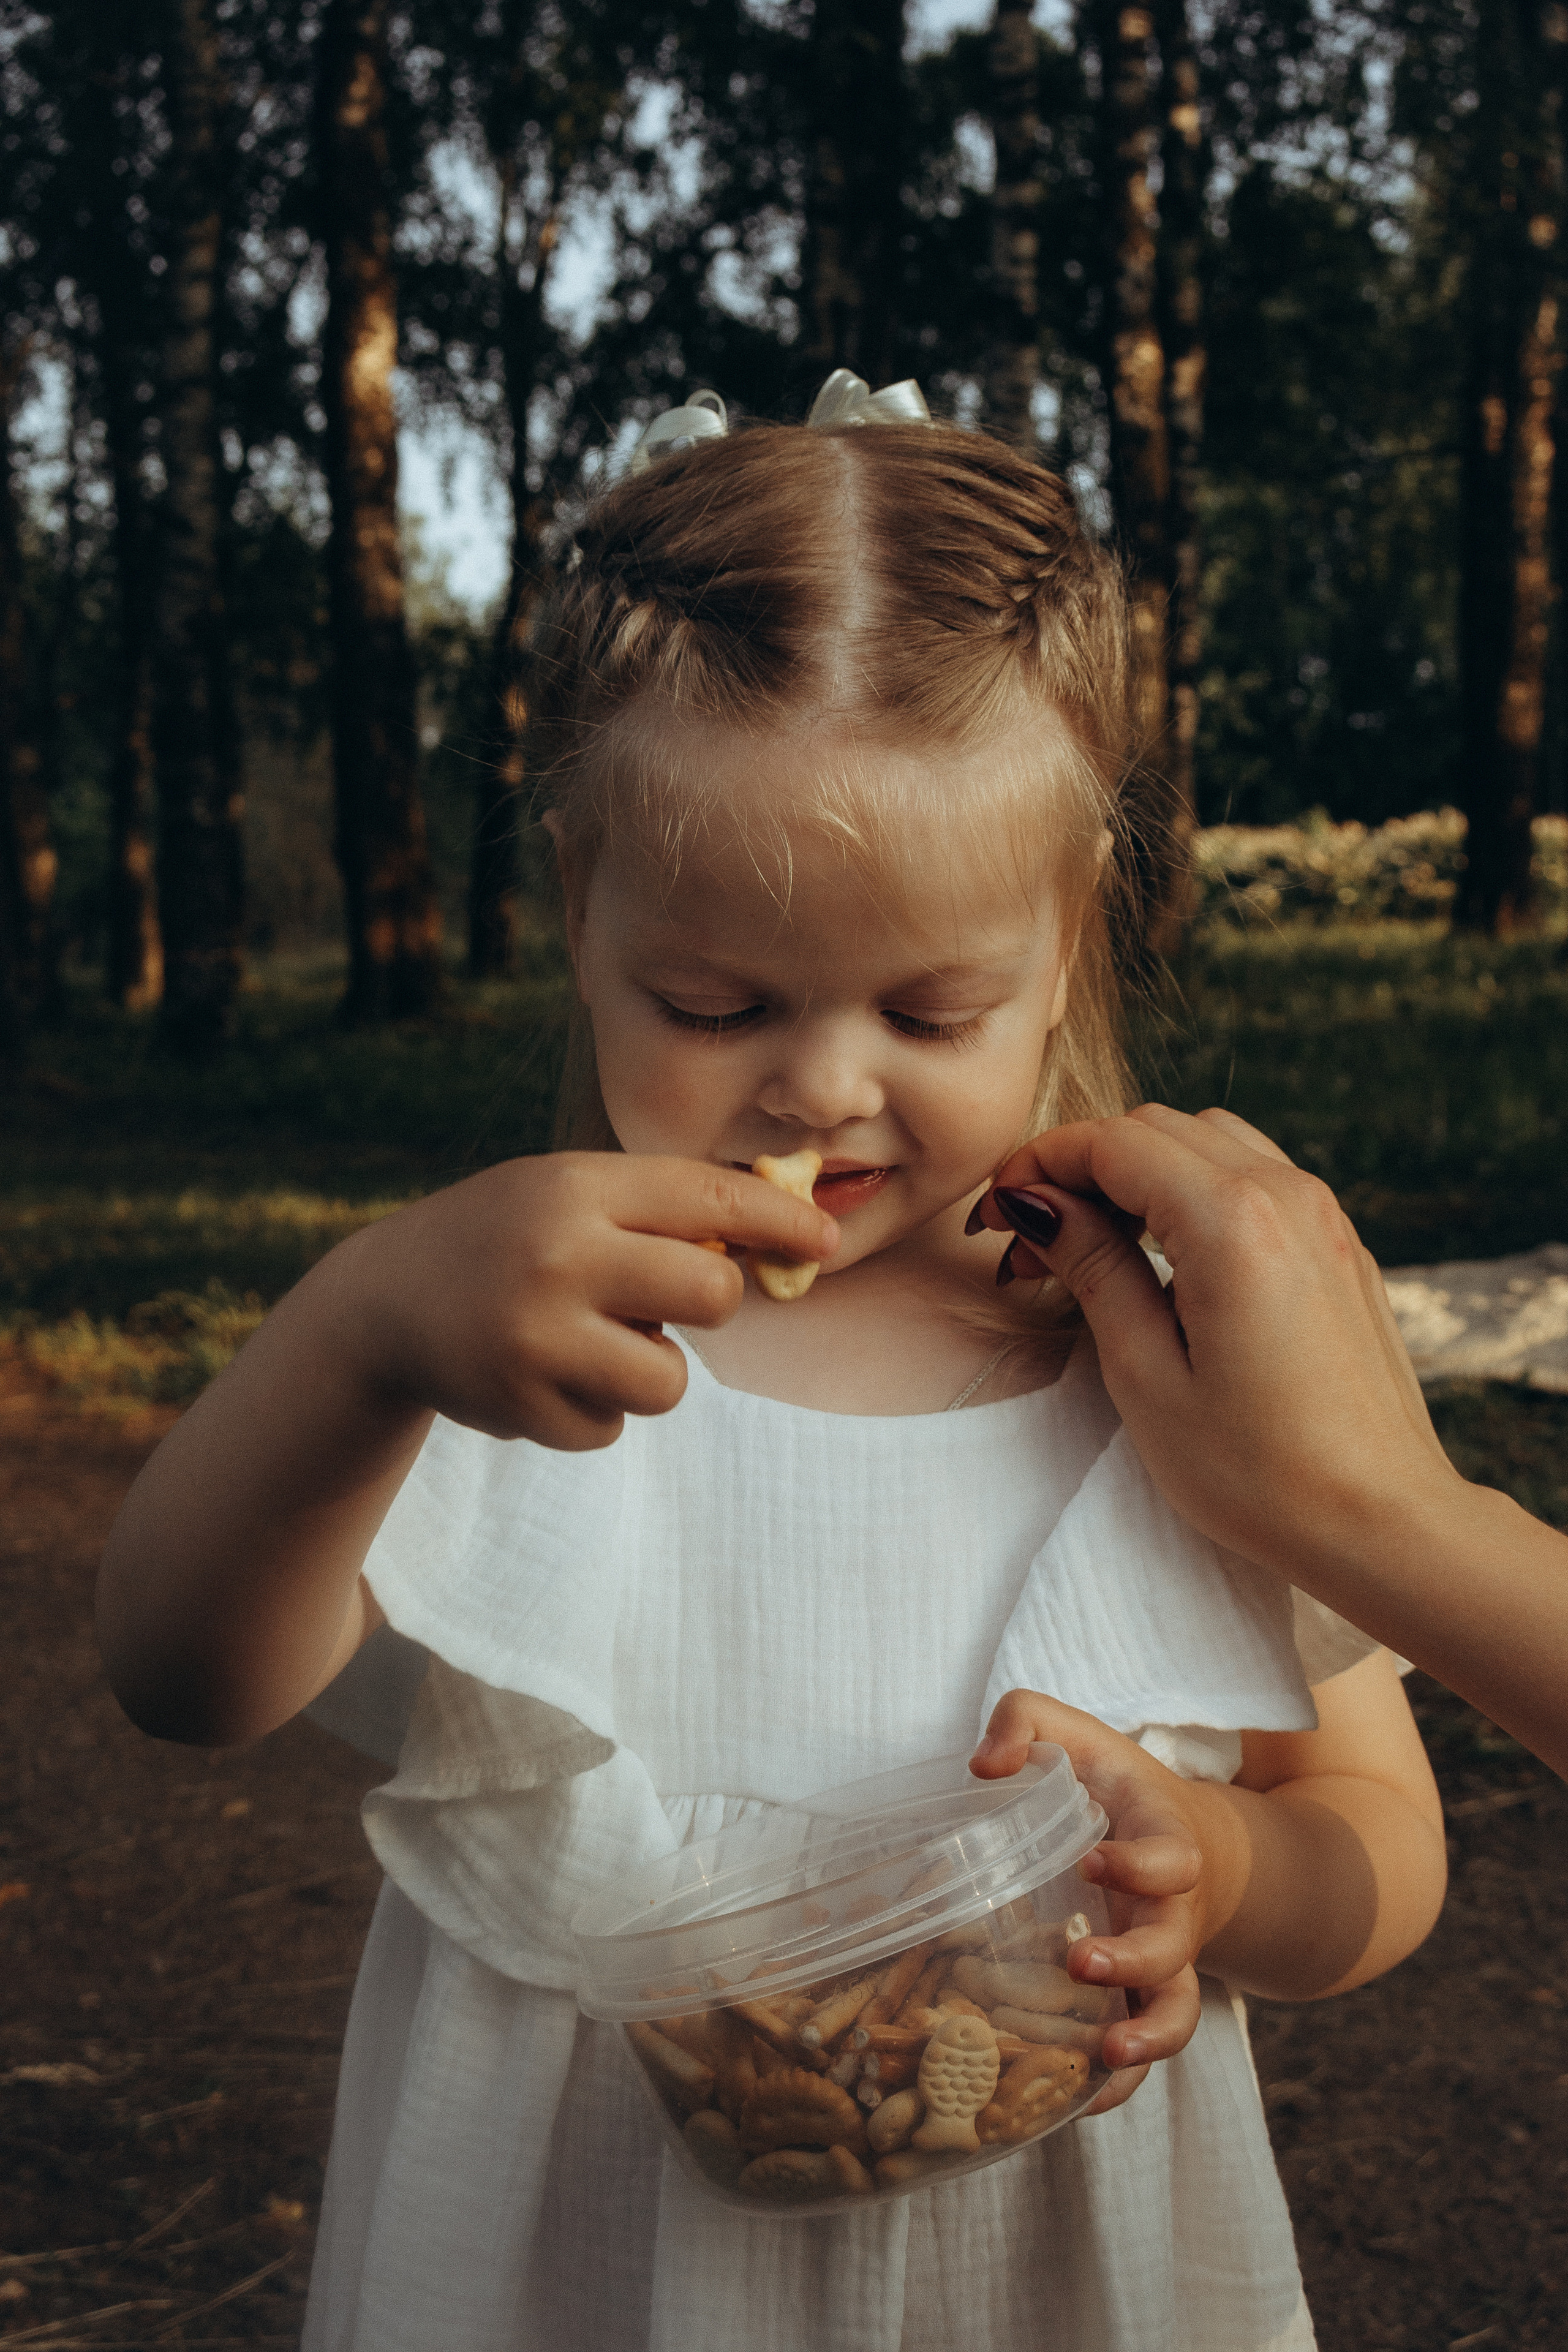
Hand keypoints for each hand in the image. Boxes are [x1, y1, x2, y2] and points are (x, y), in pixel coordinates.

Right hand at [335, 1151, 839, 1452]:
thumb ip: (656, 1211)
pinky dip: (593, 1410)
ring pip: (668, 1380)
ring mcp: (536, 1336)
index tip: (824, 1240)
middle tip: (669, 1301)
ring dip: (649, 1370)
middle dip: (711, 1303)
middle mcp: (558, 1256)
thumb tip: (776, 1246)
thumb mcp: (567, 1194)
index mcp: (574, 1188)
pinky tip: (545, 1374)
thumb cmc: (507, 1238)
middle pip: (711, 1294)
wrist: (384, 1302)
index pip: (708, 1199)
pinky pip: (611, 1428)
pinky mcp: (521, 1406)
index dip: (781, 1220)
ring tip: (592, 1342)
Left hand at [971, 1688, 1212, 2114]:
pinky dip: (1117, 2084)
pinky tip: (1073, 2104)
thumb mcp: (1072, 1735)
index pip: (1172, 1859)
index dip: (1139, 1865)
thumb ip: (1025, 1721)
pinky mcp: (1137, 1999)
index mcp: (1164, 1846)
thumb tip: (983, 1765)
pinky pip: (1140, 2049)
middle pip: (1173, 1950)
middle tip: (1079, 1961)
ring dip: (1144, 2040)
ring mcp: (1161, 1965)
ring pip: (1174, 2014)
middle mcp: (1172, 1912)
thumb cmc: (1109, 1782)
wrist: (1172, 1833)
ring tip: (1104, 2056)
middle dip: (1134, 1963)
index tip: (1093, 1859)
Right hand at [973, 1104, 1457, 1579]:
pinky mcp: (1340, 1244)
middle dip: (1082, 1167)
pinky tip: (1166, 1254)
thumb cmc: (1259, 1472)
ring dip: (1140, 1171)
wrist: (1382, 1521)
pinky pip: (1255, 1175)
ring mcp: (1324, 1215)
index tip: (996, 1214)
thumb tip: (1038, 1205)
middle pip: (1156, 1128)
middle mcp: (1287, 1196)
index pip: (1111, 1143)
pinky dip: (1195, 1188)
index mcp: (1232, 1223)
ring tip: (1095, 1245)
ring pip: (1209, 1140)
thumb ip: (1093, 1269)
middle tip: (1033, 1240)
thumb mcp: (1146, 1375)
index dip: (1039, 1165)